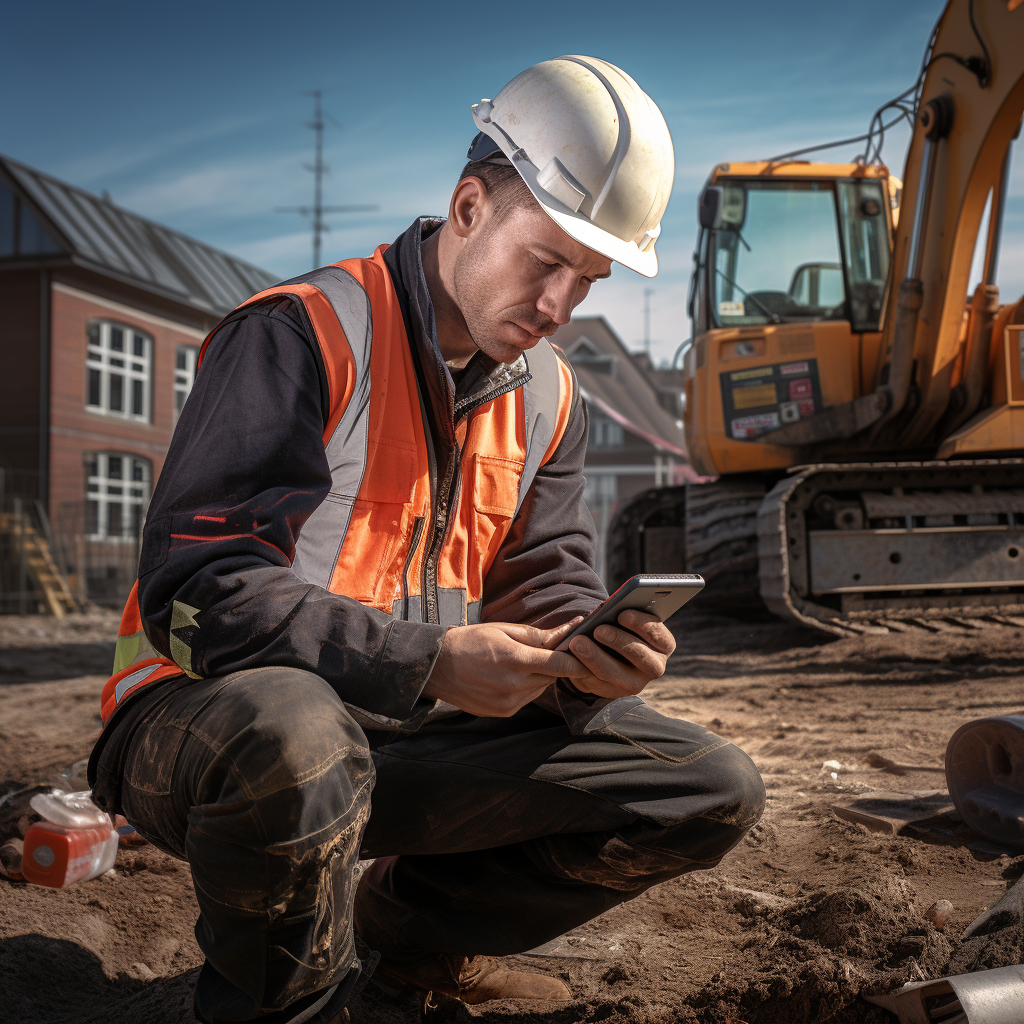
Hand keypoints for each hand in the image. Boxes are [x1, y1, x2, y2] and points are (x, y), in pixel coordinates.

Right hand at [423, 618, 584, 716]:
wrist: (437, 668)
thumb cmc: (470, 641)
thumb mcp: (502, 629)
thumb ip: (537, 635)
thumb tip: (569, 631)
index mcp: (513, 659)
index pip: (558, 664)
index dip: (578, 660)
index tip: (590, 654)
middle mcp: (512, 685)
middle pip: (552, 676)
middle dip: (557, 664)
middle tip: (555, 651)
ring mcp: (508, 703)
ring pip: (540, 688)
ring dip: (540, 676)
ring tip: (524, 662)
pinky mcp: (503, 713)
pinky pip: (527, 699)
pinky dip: (526, 687)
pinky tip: (511, 676)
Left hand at [565, 609, 674, 698]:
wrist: (608, 650)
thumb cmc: (621, 625)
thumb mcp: (627, 618)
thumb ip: (624, 614)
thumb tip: (610, 609)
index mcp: (664, 644)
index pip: (659, 636)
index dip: (641, 624)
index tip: (622, 614)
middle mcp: (655, 666)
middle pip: (641, 658)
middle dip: (619, 642)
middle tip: (598, 630)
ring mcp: (635, 682)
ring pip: (616, 674)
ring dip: (596, 658)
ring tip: (577, 642)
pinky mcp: (612, 691)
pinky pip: (597, 682)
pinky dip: (583, 667)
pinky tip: (571, 654)